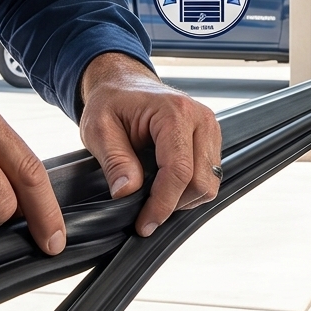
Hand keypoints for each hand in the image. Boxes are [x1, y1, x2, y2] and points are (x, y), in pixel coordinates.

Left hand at [78, 53, 220, 236]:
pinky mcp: (212, 139)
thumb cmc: (111, 102)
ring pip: (210, 183)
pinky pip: (209, 176)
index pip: (179, 171)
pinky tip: (166, 186)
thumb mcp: (99, 129)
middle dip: (173, 205)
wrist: (125, 85)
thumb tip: (127, 192)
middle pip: (201, 182)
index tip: (144, 225)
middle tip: (145, 214)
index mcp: (175, 112)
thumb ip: (114, 160)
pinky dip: (189, 190)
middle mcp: (201, 119)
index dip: (162, 204)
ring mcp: (211, 129)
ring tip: (154, 196)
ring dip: (183, 199)